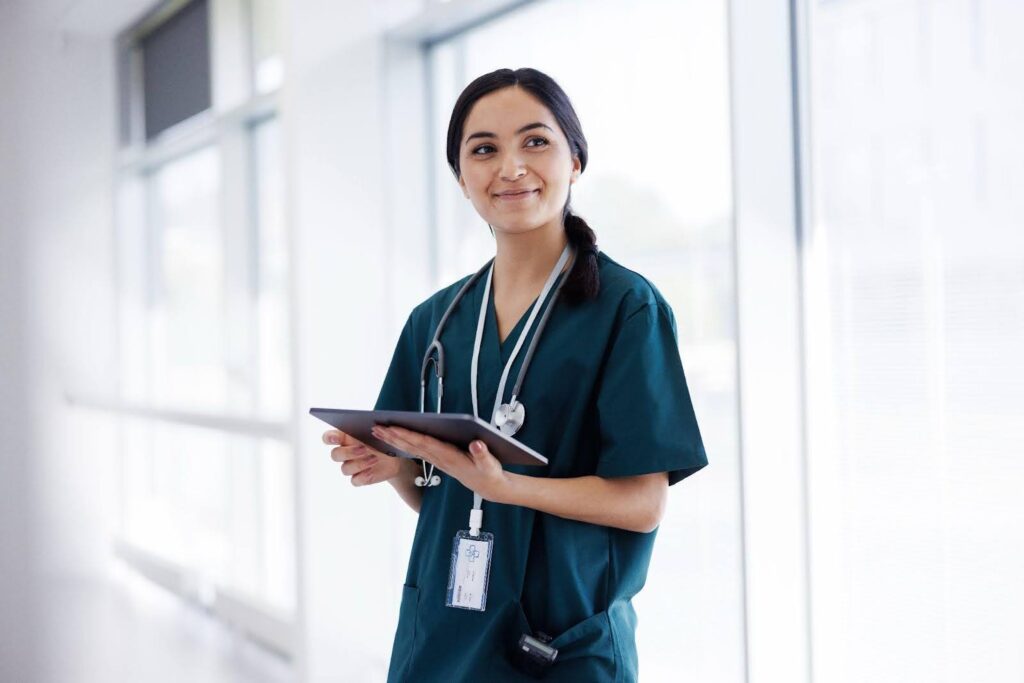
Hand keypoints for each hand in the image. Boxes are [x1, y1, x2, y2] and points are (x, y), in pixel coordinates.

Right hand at [323, 429, 402, 486]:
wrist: (394, 458)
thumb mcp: (378, 432)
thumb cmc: (382, 440)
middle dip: (348, 452)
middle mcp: (345, 452)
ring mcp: (351, 466)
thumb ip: (370, 428)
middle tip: (364, 448)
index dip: (329, 438)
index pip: (329, 438)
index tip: (335, 438)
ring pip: (345, 469)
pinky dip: (363, 477)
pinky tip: (371, 471)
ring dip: (359, 464)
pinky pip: (355, 480)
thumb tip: (373, 426)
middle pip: (335, 454)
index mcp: (345, 438)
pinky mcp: (359, 478)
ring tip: (375, 458)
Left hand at [370, 425, 509, 501]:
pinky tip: (394, 438)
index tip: (392, 428)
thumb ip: (483, 454)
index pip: (424, 444)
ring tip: (378, 431)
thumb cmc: (489, 473)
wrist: (488, 486)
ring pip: (411, 448)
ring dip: (394, 440)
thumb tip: (476, 444)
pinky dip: (404, 443)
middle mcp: (440, 459)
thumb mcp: (490, 464)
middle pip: (412, 446)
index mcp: (449, 457)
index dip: (408, 436)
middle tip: (375, 428)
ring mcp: (437, 460)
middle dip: (393, 437)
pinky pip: (416, 450)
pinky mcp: (438, 459)